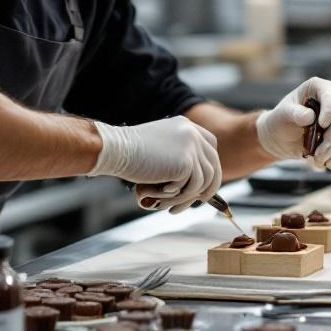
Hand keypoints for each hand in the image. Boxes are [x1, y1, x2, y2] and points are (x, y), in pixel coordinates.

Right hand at [87, 116, 222, 212]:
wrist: (116, 149)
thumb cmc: (131, 153)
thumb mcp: (161, 148)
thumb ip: (179, 157)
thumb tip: (197, 183)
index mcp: (188, 126)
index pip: (211, 149)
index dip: (210, 169)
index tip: (202, 186)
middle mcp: (193, 134)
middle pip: (213, 167)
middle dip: (206, 189)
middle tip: (195, 203)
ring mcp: (192, 147)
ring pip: (203, 182)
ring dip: (187, 197)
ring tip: (168, 204)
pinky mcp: (186, 163)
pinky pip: (191, 188)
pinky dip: (176, 196)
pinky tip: (160, 195)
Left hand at [255, 77, 330, 168]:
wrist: (282, 136)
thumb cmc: (280, 120)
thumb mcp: (282, 115)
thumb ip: (294, 113)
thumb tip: (309, 116)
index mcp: (318, 86)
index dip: (330, 110)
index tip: (322, 124)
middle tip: (318, 154)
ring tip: (319, 161)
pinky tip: (328, 162)